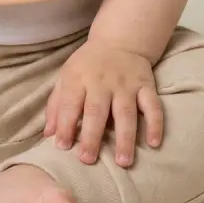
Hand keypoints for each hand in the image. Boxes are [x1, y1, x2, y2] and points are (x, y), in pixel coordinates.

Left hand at [44, 42, 162, 166]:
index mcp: (78, 79)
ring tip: (123, 162)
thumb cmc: (87, 65)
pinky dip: (155, 124)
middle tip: (88, 160)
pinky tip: (154, 143)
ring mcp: (126, 85)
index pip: (69, 104)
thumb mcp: (66, 77)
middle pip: (96, 111)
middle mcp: (102, 82)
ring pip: (125, 113)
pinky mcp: (146, 86)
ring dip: (125, 138)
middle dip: (92, 136)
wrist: (119, 40)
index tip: (62, 148)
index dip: (64, 126)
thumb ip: (56, 105)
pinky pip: (153, 106)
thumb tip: (48, 135)